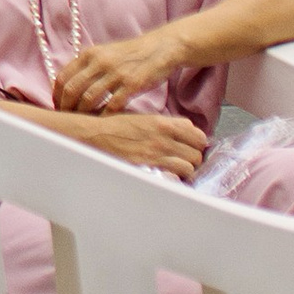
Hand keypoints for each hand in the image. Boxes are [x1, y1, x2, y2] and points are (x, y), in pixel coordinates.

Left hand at [51, 27, 186, 111]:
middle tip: (67, 118)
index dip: (57, 95)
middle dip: (66, 107)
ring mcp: (115, 73)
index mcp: (89, 54)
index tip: (58, 106)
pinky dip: (104, 116)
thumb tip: (70, 87)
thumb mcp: (105, 53)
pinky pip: (112, 106)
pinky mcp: (132, 84)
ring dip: (82, 114)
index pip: (63, 77)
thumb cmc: (131, 55)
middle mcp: (99, 62)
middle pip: (71, 89)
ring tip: (83, 122)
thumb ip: (88, 67)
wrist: (160, 48)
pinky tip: (103, 122)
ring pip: (88, 99)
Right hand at [70, 108, 208, 176]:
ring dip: (185, 168)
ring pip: (189, 166)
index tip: (192, 145)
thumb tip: (187, 129)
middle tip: (185, 158)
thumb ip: (167, 122)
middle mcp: (163, 138)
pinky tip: (168, 174)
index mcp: (163, 122)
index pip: (198, 135)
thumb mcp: (143, 116)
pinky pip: (175, 176)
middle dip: (193, 156)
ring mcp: (157, 154)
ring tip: (176, 168)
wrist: (95, 135)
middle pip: (197, 153)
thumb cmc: (117, 125)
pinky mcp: (149, 167)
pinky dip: (175, 177)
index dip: (198, 142)